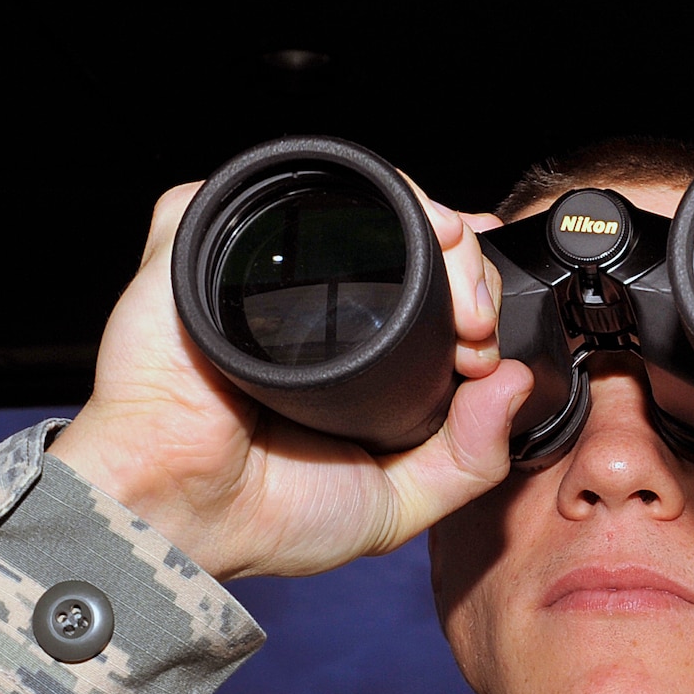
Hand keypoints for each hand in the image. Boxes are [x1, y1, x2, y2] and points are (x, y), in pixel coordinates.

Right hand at [50, 180, 532, 581]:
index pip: (424, 286)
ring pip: (356, 199)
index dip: (471, 293)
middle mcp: (302, 299)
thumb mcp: (395, 502)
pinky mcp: (200, 237)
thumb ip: (468, 459)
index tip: (487, 338)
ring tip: (450, 286)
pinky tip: (390, 236)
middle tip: (475, 326)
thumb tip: (515, 385)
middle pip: (404, 235)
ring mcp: (252, 264)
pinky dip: (347, 190)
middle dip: (465, 268)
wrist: (178, 509)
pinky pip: (273, 180)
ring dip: (425, 219)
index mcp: (345, 349)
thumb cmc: (264, 514)